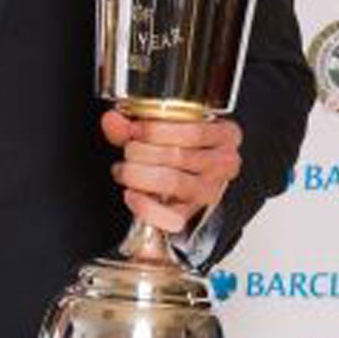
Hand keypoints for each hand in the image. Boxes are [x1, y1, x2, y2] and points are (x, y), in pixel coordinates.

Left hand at [101, 111, 240, 234]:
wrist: (189, 174)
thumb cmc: (179, 146)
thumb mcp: (161, 127)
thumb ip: (133, 123)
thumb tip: (112, 121)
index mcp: (226, 134)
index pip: (194, 130)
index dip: (156, 130)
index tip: (135, 130)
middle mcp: (224, 163)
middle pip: (178, 155)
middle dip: (142, 152)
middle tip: (128, 151)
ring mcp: (212, 190)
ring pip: (173, 182)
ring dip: (139, 175)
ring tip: (124, 169)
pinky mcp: (194, 213)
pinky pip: (170, 216)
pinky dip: (146, 207)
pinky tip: (132, 195)